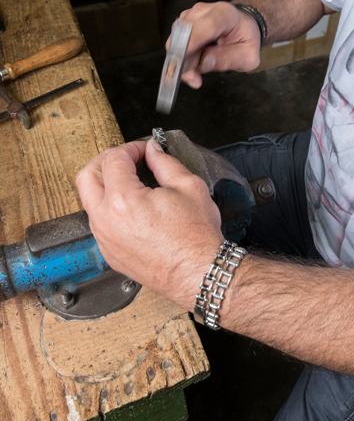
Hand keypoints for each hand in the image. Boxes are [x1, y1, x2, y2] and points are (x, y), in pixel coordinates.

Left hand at [76, 139, 224, 309]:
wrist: (199, 272)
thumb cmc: (196, 237)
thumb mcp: (189, 187)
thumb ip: (165, 163)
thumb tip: (153, 151)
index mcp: (123, 200)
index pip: (114, 159)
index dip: (131, 148)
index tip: (143, 150)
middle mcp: (106, 220)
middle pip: (87, 176)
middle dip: (106, 161)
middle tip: (127, 159)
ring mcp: (104, 239)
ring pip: (89, 201)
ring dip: (106, 185)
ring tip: (131, 181)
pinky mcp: (109, 253)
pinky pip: (99, 223)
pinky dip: (110, 208)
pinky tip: (132, 207)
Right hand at [170, 1, 261, 88]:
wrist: (240, 26)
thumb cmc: (245, 39)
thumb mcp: (248, 56)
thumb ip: (228, 59)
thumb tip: (205, 62)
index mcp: (225, 14)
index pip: (207, 25)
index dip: (193, 39)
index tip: (183, 55)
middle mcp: (204, 11)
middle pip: (186, 34)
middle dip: (186, 59)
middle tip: (195, 79)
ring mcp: (190, 16)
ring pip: (177, 40)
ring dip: (184, 62)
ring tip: (197, 75)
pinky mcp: (182, 24)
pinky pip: (175, 43)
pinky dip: (182, 59)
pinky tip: (194, 68)